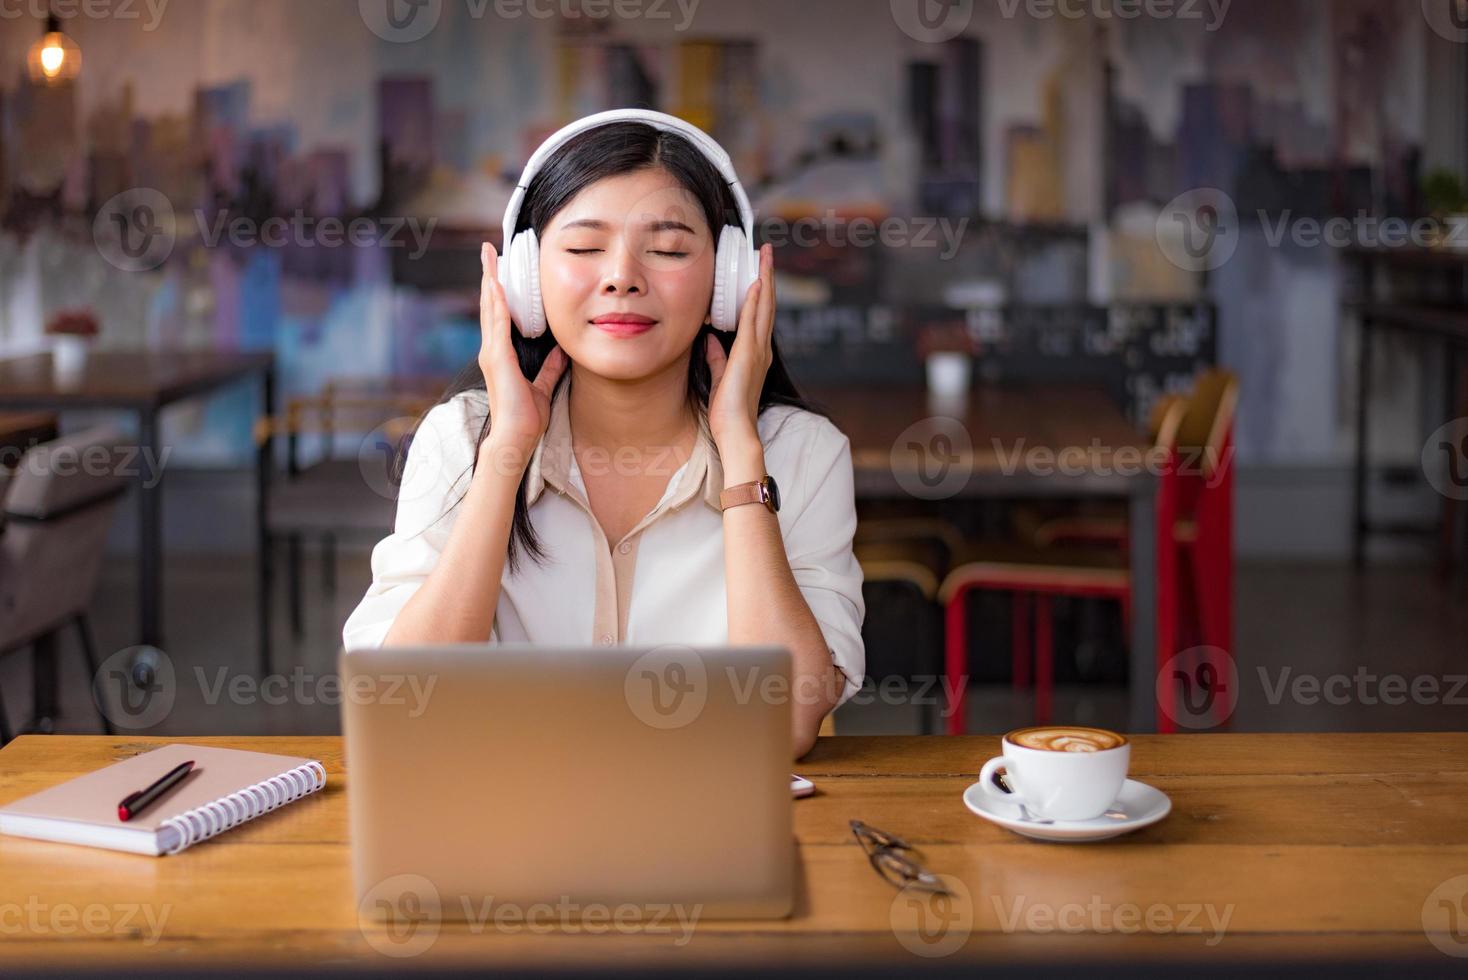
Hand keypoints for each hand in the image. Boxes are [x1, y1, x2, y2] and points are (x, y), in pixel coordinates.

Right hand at [478, 242, 567, 459]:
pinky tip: (497, 284)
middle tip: (489, 250)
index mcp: (501, 355)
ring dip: (490, 280)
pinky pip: (497, 324)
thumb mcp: (543, 386)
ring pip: (490, 308)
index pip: (498, 314)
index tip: (499, 269)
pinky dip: (497, 303)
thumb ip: (549, 367)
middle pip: (489, 304)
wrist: (517, 437)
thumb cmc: (526, 418)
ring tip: (490, 256)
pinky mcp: (498, 359)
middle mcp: (492, 350)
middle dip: (490, 275)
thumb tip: (561, 350)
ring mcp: (492, 353)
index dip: (498, 290)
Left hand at [705, 243, 773, 452]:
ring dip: (764, 278)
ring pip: (763, 306)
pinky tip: (756, 281)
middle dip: (766, 275)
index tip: (758, 269)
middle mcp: (761, 348)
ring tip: (764, 255)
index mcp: (755, 354)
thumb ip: (716, 359)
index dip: (760, 291)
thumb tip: (711, 341)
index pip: (759, 315)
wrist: (736, 431)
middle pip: (766, 304)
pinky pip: (753, 321)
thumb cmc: (728, 412)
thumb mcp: (718, 378)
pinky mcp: (748, 354)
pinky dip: (755, 300)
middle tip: (766, 251)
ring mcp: (757, 350)